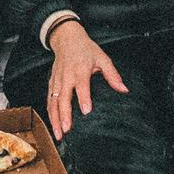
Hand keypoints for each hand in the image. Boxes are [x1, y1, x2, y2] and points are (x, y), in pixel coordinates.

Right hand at [45, 21, 127, 138]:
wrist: (67, 39)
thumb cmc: (86, 49)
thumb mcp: (102, 58)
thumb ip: (112, 75)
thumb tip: (124, 90)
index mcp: (80, 69)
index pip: (81, 86)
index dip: (83, 98)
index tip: (86, 111)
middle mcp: (66, 76)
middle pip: (63, 97)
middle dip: (64, 115)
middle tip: (67, 130)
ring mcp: (57, 80)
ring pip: (53, 102)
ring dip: (54, 119)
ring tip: (59, 134)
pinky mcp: (51, 83)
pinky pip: (49, 100)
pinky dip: (50, 114)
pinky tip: (53, 126)